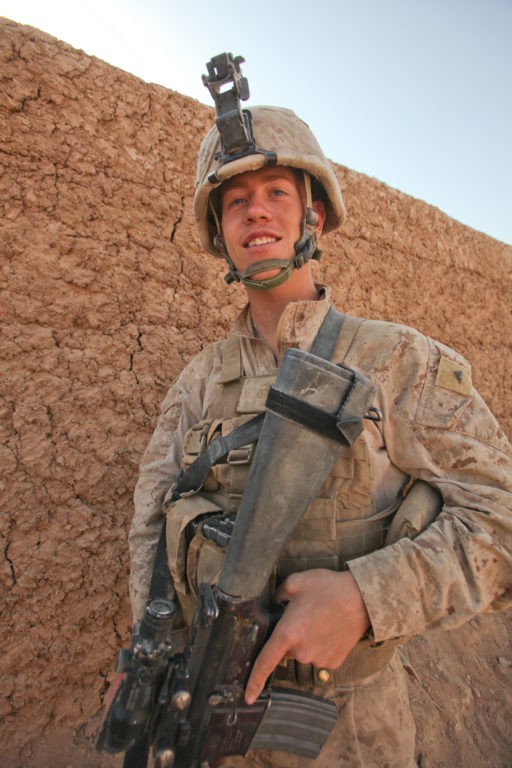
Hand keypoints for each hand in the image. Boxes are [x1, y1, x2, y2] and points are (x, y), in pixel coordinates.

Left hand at [245, 569, 369, 703]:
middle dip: (290, 637)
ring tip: (320, 619)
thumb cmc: (328, 588)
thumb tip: (277, 603)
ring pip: (303, 653)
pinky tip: (329, 628)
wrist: (362, 599)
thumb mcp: (295, 582)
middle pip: (286, 651)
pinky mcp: (333, 662)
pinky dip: (321, 645)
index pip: (265, 663)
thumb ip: (279, 595)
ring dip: (307, 640)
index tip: (247, 697)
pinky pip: (319, 655)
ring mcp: (318, 659)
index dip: (254, 681)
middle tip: (304, 616)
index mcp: (288, 634)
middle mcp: (301, 652)